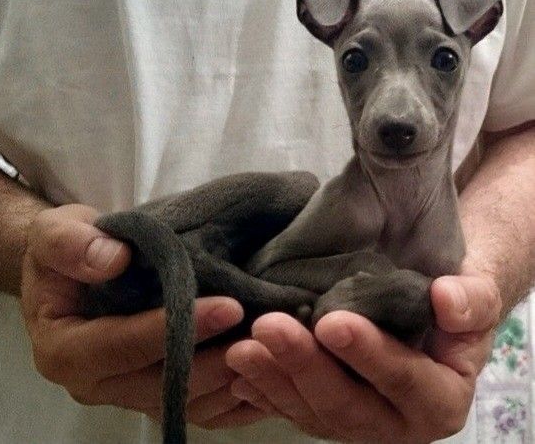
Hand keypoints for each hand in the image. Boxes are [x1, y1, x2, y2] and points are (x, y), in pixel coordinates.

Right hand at [20, 204, 264, 426]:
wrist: (76, 273)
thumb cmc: (66, 251)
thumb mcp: (54, 233)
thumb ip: (71, 244)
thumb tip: (115, 259)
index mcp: (65, 349)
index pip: (121, 346)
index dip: (172, 329)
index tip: (227, 307)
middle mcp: (96, 383)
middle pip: (160, 386)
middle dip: (214, 360)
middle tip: (264, 333)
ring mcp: (128, 392)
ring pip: (186, 403)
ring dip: (231, 380)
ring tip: (273, 349)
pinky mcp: (156, 392)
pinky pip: (199, 408)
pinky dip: (233, 396)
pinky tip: (267, 369)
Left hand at [226, 273, 500, 442]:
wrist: (430, 310)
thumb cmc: (453, 300)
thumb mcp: (476, 293)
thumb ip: (473, 300)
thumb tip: (446, 298)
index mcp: (438, 400)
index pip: (403, 381)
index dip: (368, 355)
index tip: (331, 321)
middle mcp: (395, 422)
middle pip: (346, 403)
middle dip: (304, 366)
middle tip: (269, 327)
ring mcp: (356, 419)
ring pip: (311, 411)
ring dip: (273, 380)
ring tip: (241, 348)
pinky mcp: (326, 409)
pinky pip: (292, 408)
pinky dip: (264, 390)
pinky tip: (240, 370)